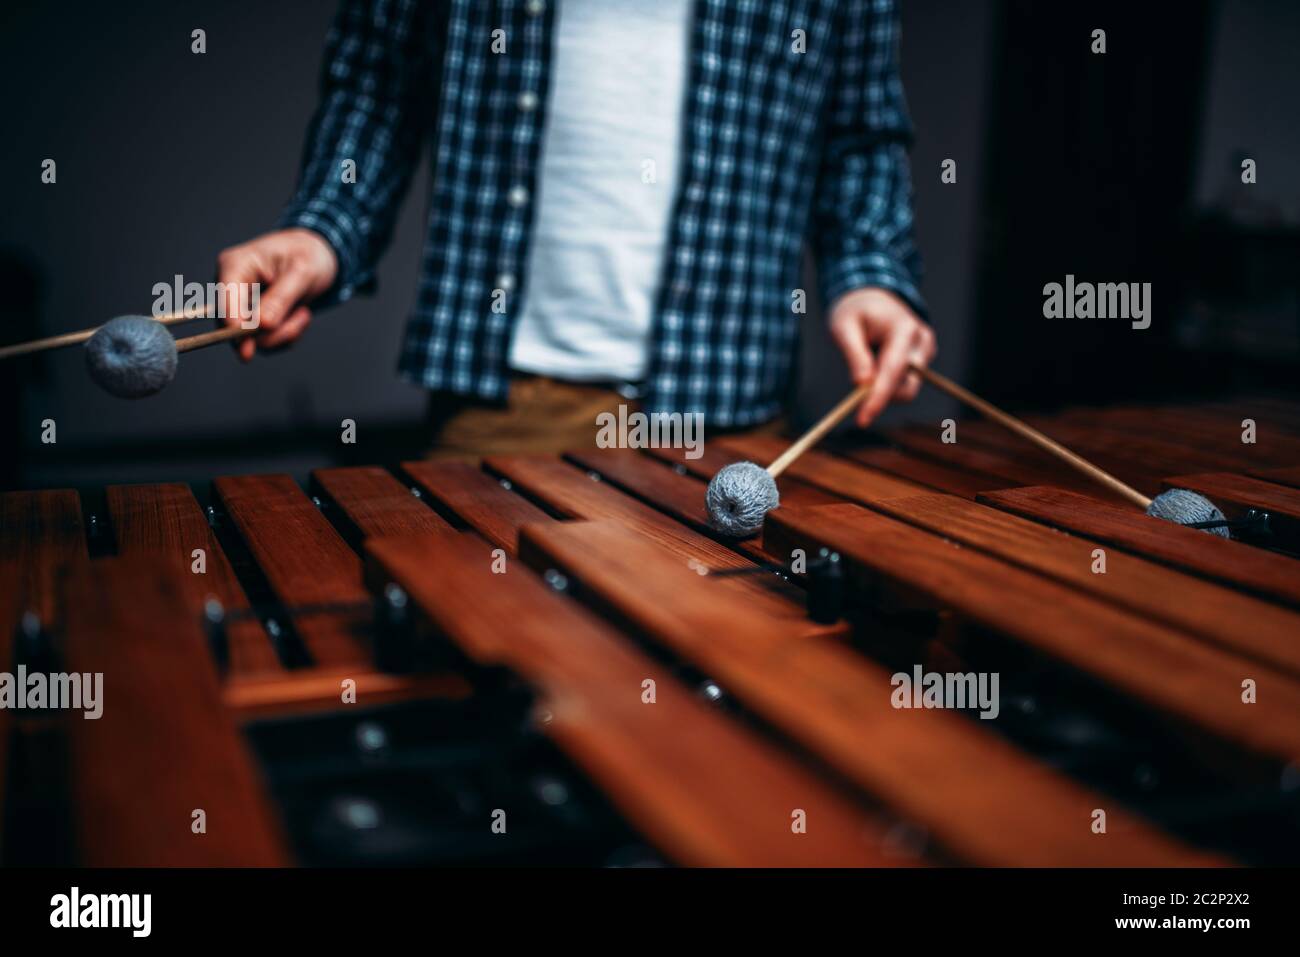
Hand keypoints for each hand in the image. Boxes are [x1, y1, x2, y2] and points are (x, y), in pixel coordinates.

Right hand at [215, 228, 337, 360]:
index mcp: (234, 265)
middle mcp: (231, 287)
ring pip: (251, 339)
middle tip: (302, 317)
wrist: (316, 256)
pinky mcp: (252, 320)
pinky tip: (298, 315)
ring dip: (284, 333)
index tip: (248, 347)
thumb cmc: (307, 255)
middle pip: (233, 326)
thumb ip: (281, 298)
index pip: (224, 300)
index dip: (234, 325)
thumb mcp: (302, 272)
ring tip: (303, 313)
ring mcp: (240, 305)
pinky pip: (265, 341)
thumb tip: (262, 325)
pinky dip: (286, 334)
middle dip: (271, 331)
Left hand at [828, 287, 936, 426]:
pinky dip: (886, 382)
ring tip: (866, 360)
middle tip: (854, 394)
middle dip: (880, 396)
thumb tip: (863, 384)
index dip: (878, 398)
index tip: (862, 420)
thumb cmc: (854, 311)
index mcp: (904, 328)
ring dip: (882, 387)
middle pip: (906, 387)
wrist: (872, 298)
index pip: (894, 371)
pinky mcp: (922, 361)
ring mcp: (925, 351)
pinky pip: (904, 384)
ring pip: (905, 389)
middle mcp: (921, 341)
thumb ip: (854, 354)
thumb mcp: (843, 327)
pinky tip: (876, 360)